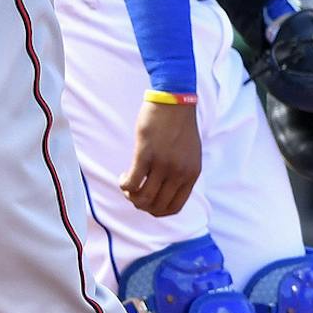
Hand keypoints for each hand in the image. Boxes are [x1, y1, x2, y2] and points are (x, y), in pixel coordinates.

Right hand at [121, 98, 201, 216]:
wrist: (175, 102)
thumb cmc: (179, 125)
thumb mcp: (190, 154)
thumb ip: (182, 172)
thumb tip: (166, 188)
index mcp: (191, 175)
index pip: (174, 207)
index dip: (157, 210)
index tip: (147, 201)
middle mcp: (178, 174)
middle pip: (157, 206)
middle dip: (142, 205)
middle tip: (133, 194)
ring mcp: (163, 165)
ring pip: (143, 198)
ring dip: (131, 196)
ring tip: (126, 185)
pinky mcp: (146, 154)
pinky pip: (132, 181)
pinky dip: (124, 185)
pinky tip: (122, 177)